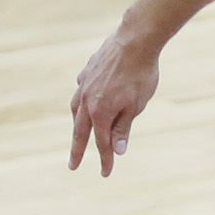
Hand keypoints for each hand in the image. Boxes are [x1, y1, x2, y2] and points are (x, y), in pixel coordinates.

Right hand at [70, 31, 160, 176]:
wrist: (135, 40)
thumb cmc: (141, 75)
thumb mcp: (136, 106)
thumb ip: (123, 128)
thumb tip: (117, 150)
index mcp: (100, 112)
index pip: (101, 143)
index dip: (105, 160)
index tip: (105, 174)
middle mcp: (87, 100)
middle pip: (80, 131)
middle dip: (77, 150)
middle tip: (73, 166)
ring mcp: (84, 84)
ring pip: (76, 110)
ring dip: (77, 126)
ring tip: (78, 135)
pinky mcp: (87, 71)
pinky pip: (81, 92)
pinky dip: (81, 102)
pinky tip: (85, 102)